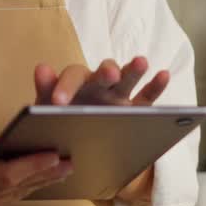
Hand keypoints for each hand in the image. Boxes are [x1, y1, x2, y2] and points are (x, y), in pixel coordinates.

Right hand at [0, 116, 72, 205]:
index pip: (5, 174)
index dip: (31, 165)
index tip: (54, 155)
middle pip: (14, 187)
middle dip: (44, 173)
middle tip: (70, 161)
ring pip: (14, 195)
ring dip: (39, 182)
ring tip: (63, 168)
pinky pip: (7, 200)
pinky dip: (26, 187)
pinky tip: (43, 177)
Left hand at [33, 56, 168, 106]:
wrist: (76, 143)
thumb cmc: (60, 119)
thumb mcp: (48, 107)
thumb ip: (45, 88)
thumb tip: (41, 68)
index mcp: (76, 83)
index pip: (72, 77)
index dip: (66, 87)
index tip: (58, 102)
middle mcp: (99, 85)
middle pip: (104, 73)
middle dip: (106, 73)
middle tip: (108, 74)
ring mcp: (119, 96)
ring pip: (128, 79)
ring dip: (134, 70)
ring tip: (141, 62)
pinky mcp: (135, 110)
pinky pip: (148, 97)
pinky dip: (156, 86)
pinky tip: (163, 74)